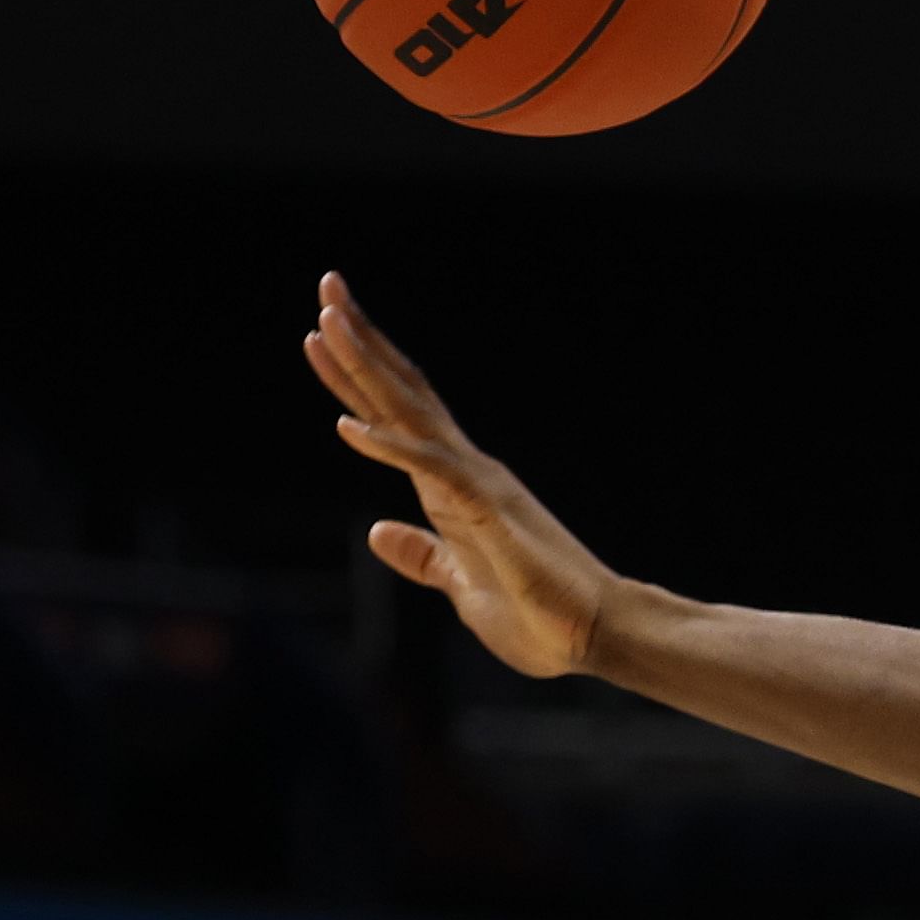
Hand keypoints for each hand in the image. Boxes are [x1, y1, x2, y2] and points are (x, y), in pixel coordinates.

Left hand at [311, 273, 616, 678]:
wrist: (597, 636)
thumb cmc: (538, 617)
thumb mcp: (460, 586)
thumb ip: (422, 557)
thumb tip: (378, 533)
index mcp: (455, 487)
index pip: (399, 415)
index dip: (359, 373)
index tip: (322, 330)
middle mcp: (466, 472)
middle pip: (403, 393)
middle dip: (361, 341)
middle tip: (328, 283)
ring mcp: (478, 486)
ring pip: (413, 413)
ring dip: (367, 368)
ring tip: (327, 321)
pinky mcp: (489, 512)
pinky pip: (431, 470)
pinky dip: (388, 447)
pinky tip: (346, 427)